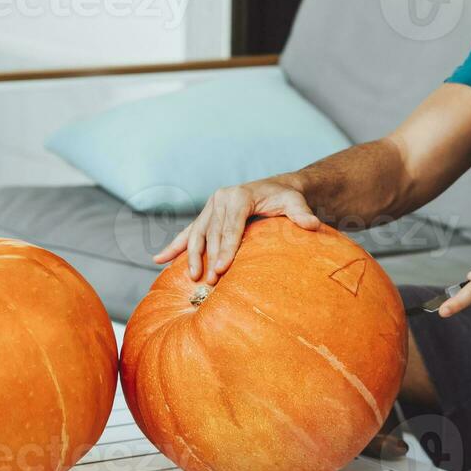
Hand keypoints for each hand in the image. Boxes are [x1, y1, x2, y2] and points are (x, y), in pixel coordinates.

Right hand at [154, 178, 320, 283]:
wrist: (277, 188)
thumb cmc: (287, 198)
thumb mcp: (296, 203)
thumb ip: (302, 213)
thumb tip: (312, 224)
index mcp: (238, 196)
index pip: (230, 228)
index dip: (225, 250)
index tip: (221, 270)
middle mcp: (221, 199)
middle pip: (212, 234)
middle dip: (209, 259)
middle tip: (209, 282)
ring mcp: (211, 207)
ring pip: (197, 234)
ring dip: (191, 256)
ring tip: (191, 277)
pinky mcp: (207, 215)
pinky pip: (189, 233)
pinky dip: (174, 246)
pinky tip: (158, 260)